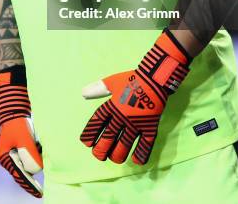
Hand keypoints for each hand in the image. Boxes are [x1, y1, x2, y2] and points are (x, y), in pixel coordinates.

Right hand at [0, 116, 42, 197]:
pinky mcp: (19, 146)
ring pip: (27, 163)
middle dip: (32, 176)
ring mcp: (13, 152)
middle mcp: (8, 157)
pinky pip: (29, 155)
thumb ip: (31, 155)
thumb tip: (39, 168)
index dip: (29, 186)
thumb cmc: (17, 123)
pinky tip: (40, 148)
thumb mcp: (24, 139)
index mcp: (5, 158)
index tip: (39, 194)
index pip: (19, 176)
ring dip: (35, 162)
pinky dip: (35, 153)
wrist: (14, 108)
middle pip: (23, 172)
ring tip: (41, 157)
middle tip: (41, 189)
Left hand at [80, 29, 190, 164]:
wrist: (154, 78)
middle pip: (109, 137)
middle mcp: (122, 116)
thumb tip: (83, 93)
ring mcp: (136, 123)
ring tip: (114, 159)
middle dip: (101, 149)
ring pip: (125, 144)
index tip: (86, 143)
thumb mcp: (112, 82)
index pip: (97, 122)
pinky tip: (135, 160)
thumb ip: (98, 88)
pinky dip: (141, 153)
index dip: (90, 133)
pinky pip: (146, 144)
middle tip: (98, 155)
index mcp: (112, 105)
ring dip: (118, 154)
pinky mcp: (149, 126)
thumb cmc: (132, 80)